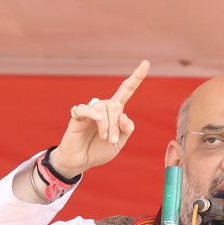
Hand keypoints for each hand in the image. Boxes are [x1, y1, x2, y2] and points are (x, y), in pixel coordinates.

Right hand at [49, 60, 149, 177]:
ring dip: (107, 125)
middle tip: (112, 141)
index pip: (126, 90)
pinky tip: (97, 120)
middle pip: (116, 105)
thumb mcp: (119, 143)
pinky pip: (85, 108)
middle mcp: (103, 108)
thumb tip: (124, 115)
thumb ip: (126, 130)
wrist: (80, 161)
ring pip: (103, 108)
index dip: (136, 78)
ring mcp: (90, 111)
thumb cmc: (98, 150)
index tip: (146, 63)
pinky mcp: (77, 116)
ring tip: (104, 138)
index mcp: (115, 113)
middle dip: (117, 125)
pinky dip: (93, 113)